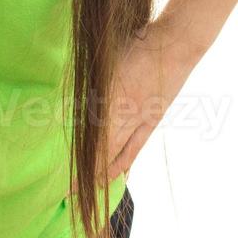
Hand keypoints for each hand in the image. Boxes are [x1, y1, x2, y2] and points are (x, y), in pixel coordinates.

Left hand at [68, 23, 182, 194]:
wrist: (174, 44)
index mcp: (108, 100)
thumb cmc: (136, 43)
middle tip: (68, 194)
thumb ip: (87, 83)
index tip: (62, 177)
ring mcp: (140, 120)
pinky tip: (119, 174)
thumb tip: (66, 103)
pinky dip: (125, 161)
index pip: (89, 139)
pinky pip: (137, 146)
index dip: (77, 161)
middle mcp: (123, 116)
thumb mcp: (104, 61)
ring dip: (103, 172)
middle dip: (84, 174)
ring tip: (90, 190)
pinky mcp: (154, 119)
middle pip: (100, 152)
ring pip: (118, 153)